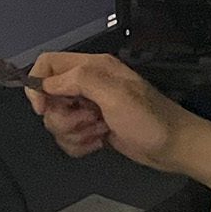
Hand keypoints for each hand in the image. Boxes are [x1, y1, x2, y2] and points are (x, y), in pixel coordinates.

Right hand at [24, 52, 210, 190]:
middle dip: (63, 117)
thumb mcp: (115, 94)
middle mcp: (87, 85)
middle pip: (48, 99)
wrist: (173, 147)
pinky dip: (80, 145)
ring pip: (57, 122)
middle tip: (89, 119)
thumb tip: (46, 83)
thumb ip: (79, 80)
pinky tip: (101, 142)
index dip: (37, 85)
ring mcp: (89, 108)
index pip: (47, 64)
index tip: (43, 108)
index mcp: (92, 67)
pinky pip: (69, 138)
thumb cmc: (148, 118)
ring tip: (100, 131)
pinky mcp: (92, 129)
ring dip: (74, 133)